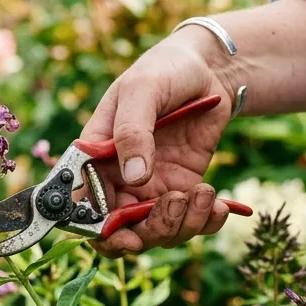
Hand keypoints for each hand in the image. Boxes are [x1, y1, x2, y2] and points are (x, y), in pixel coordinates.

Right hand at [80, 27, 240, 255]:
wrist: (207, 69)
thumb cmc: (163, 71)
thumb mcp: (142, 90)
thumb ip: (132, 132)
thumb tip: (133, 177)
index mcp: (96, 158)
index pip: (85, 206)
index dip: (99, 230)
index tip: (125, 235)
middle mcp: (119, 180)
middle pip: (122, 229)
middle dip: (148, 231)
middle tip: (173, 206)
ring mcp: (151, 188)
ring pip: (159, 232)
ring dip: (183, 223)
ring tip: (204, 192)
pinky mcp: (182, 189)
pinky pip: (190, 222)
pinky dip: (206, 221)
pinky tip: (219, 205)